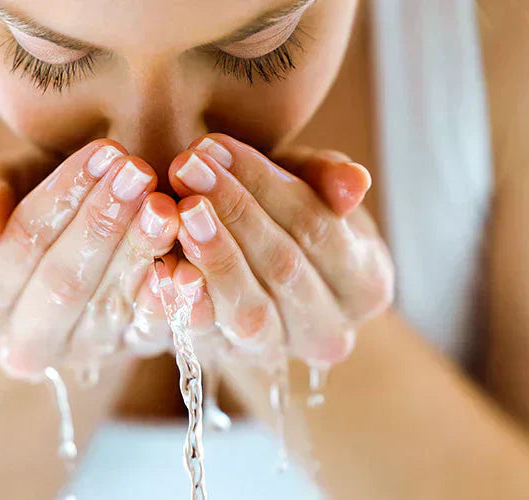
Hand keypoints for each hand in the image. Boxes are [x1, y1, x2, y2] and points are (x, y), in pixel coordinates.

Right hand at [0, 140, 178, 379]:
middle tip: (138, 172)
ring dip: (141, 251)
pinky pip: (153, 330)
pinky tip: (187, 261)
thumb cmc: (27, 202)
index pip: (17, 249)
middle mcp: (23, 345)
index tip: (100, 152)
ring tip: (166, 204)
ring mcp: (80, 354)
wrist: (73, 241)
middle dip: (102, 223)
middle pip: (63, 283)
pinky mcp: (131, 352)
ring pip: (110, 305)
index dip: (59, 199)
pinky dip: (172, 298)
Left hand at [165, 134, 394, 368]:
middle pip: (283, 267)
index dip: (265, 184)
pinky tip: (162, 267)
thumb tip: (355, 182)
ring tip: (179, 210)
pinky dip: (184, 302)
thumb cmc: (286, 217)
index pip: (318, 227)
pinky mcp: (228, 361)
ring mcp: (278, 353)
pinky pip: (206, 338)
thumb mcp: (309, 186)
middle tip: (186, 167)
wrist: (252, 274)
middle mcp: (330, 332)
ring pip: (249, 310)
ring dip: (212, 256)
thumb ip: (327, 178)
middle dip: (232, 210)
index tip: (215, 145)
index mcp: (366, 284)